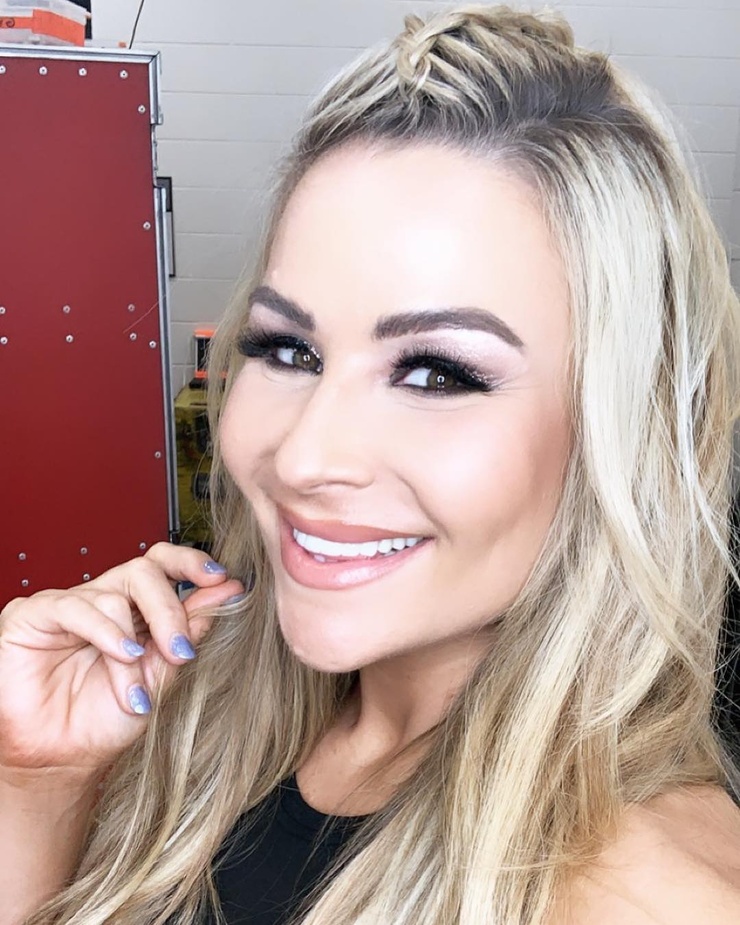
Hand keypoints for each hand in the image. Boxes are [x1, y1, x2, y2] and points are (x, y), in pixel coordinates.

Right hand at [0, 543, 244, 779]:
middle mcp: (105, 600)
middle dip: (170, 610)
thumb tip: (227, 592)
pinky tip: (121, 656)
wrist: (62, 760)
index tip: (222, 580)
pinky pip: (73, 607)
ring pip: (114, 596)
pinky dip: (105, 632)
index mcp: (136, 609)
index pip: (163, 564)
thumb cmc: (105, 721)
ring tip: (139, 683)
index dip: (192, 563)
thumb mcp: (161, 677)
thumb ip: (189, 632)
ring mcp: (70, 605)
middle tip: (181, 650)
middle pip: (144, 570)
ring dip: (134, 644)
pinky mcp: (33, 615)